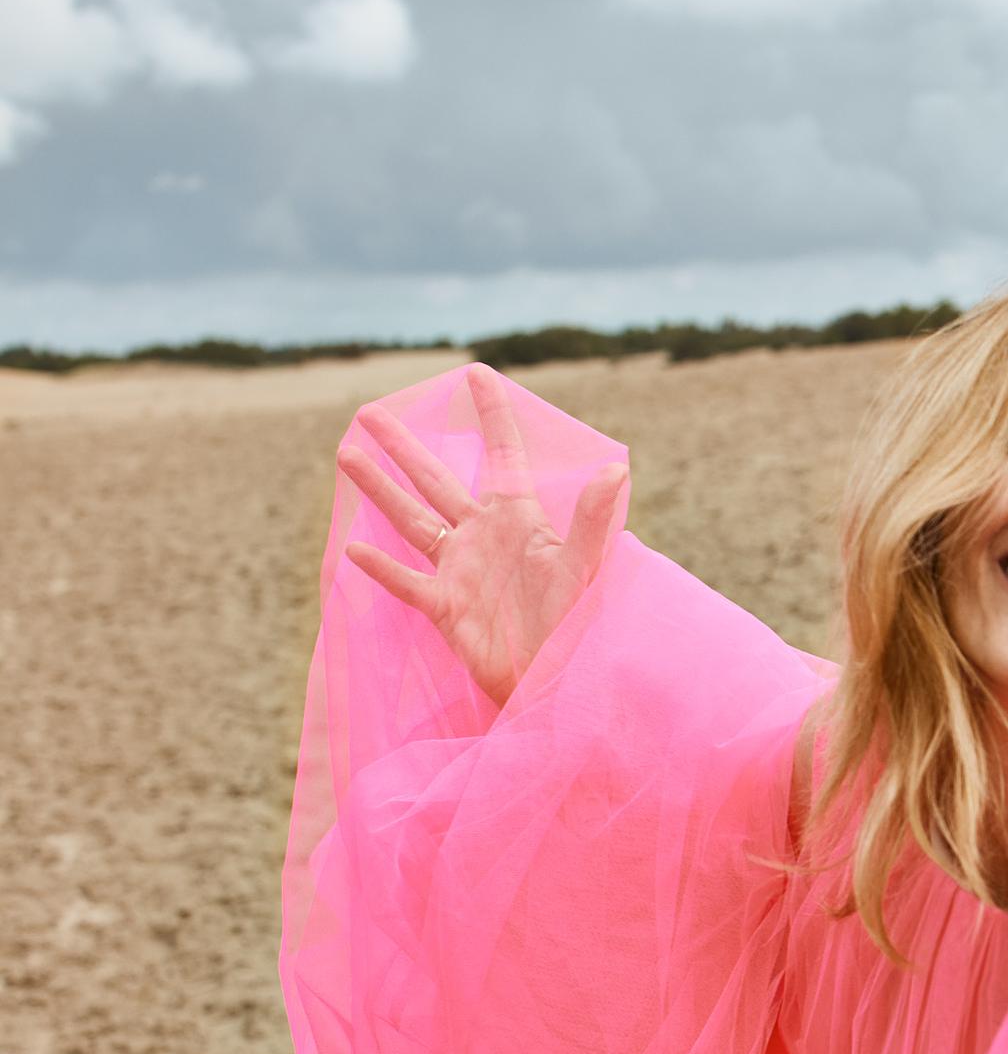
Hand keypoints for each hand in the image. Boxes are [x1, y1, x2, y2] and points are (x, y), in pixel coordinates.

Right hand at [339, 364, 627, 705]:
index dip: (491, 414)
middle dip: (404, 447)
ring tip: (345, 452)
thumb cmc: (580, 625)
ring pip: (410, 519)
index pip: (503, 455)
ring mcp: (460, 570)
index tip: (476, 372)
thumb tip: (617, 468)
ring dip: (378, 488)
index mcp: (520, 519)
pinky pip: (406, 581)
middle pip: (436, 480)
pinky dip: (380, 568)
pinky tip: (353, 549)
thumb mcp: (587, 568)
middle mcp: (484, 536)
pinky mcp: (444, 607)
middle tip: (371, 410)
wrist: (559, 682)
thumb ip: (594, 519)